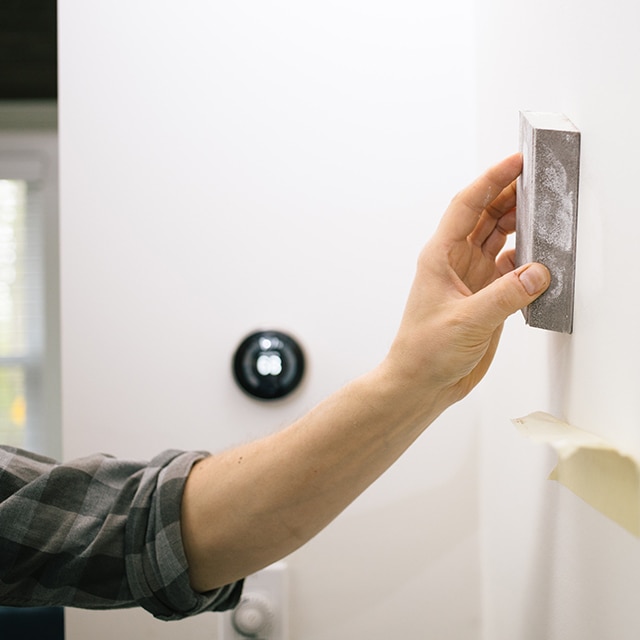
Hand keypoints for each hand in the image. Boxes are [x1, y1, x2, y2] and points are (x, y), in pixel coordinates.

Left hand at [385, 153, 549, 412]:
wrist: (422, 383)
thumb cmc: (425, 351)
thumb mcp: (466, 321)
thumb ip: (504, 296)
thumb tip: (538, 272)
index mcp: (440, 257)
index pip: (467, 206)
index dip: (490, 180)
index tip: (515, 162)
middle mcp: (456, 262)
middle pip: (485, 217)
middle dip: (509, 195)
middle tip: (538, 179)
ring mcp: (471, 279)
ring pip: (498, 239)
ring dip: (519, 224)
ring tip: (544, 210)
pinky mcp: (485, 299)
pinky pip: (510, 269)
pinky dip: (526, 260)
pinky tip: (541, 258)